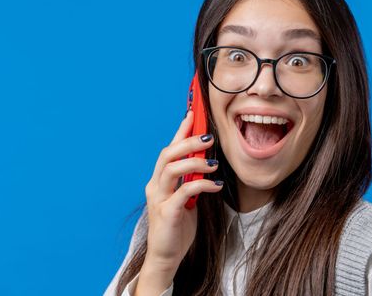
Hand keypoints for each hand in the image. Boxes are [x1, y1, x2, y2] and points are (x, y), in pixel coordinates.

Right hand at [141, 110, 222, 278]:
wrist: (166, 256)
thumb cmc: (177, 226)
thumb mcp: (186, 198)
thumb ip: (190, 180)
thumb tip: (206, 162)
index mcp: (159, 180)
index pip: (169, 149)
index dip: (180, 131)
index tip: (192, 114)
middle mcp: (155, 186)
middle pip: (168, 154)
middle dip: (188, 141)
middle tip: (208, 137)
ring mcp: (159, 198)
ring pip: (172, 168)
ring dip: (195, 162)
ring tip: (214, 163)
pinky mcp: (167, 212)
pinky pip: (185, 191)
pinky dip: (202, 185)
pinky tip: (216, 185)